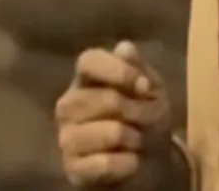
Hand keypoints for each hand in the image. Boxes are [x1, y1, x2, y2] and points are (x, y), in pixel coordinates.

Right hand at [55, 41, 175, 187]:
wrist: (146, 162)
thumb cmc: (145, 117)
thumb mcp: (151, 89)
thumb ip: (138, 68)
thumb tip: (125, 50)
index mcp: (85, 79)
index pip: (88, 61)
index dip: (118, 70)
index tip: (143, 85)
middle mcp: (68, 105)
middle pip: (104, 98)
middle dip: (136, 111)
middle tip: (146, 120)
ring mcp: (67, 137)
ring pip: (109, 132)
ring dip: (134, 138)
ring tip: (136, 141)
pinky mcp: (72, 167)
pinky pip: (104, 163)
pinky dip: (127, 162)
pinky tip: (131, 161)